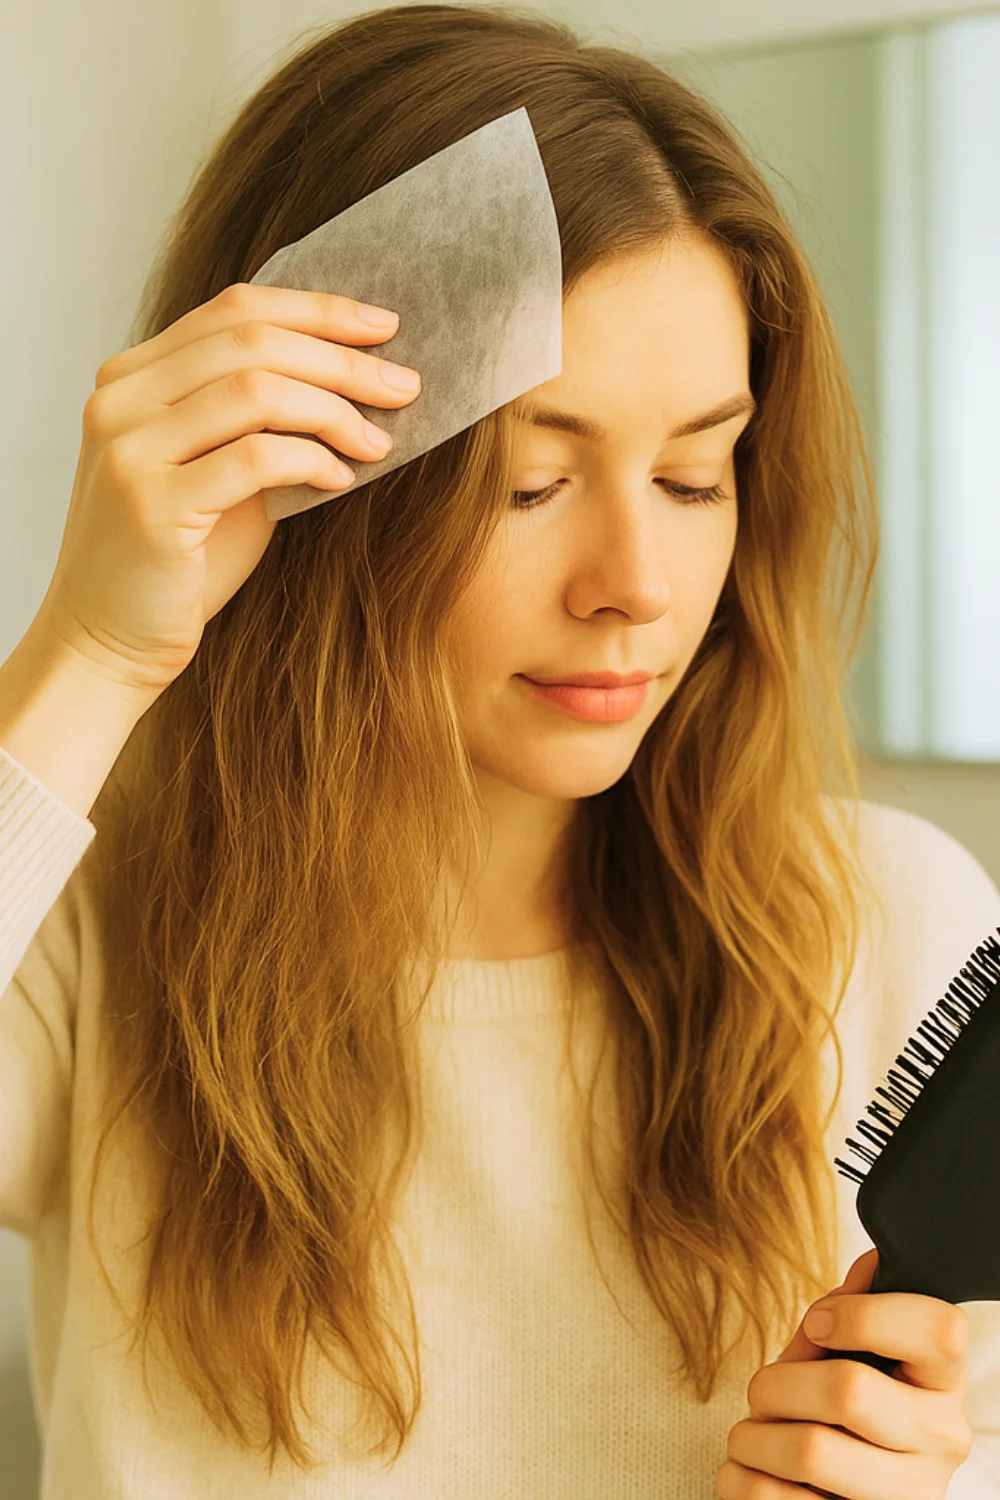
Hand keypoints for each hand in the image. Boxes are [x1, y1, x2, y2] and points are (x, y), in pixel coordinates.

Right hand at [39, 282, 419, 699]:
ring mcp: (130, 450)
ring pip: (256, 389)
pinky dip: (312, 461)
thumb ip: (258, 419)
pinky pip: (255, 457)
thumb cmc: (180, 564)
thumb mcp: (218, 472)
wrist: (110, 643)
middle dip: (342, 359)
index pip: (235, 308)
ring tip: (380, 440)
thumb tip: (355, 379)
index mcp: (132, 377)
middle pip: (252, 340)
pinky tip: (340, 479)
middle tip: (404, 384)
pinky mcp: (153, 505)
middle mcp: (120, 400)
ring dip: (334, 409)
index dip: (318, 311)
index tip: (384, 326)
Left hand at [715, 1248, 972, 1497]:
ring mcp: (908, 1496)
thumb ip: (852, 1313)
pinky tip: (754, 1472)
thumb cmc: (841, 1415)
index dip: (864, 1315)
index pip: (939, 1330)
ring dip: (753, 1435)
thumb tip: (875, 1260)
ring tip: (753, 1435)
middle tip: (763, 1392)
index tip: (818, 1322)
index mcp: (942, 1383)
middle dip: (778, 1383)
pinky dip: (741, 1478)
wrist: (838, 1498)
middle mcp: (941, 1442)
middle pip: (848, 1388)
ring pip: (809, 1449)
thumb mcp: (849, 1359)